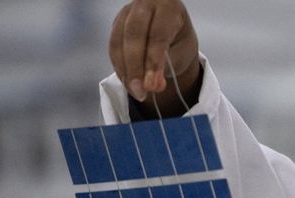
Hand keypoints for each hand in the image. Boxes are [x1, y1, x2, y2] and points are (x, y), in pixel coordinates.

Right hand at [109, 0, 199, 116]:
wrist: (172, 31)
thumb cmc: (180, 42)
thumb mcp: (181, 53)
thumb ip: (166, 67)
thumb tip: (151, 86)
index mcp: (169, 7)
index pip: (158, 35)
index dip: (153, 62)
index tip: (152, 86)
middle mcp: (146, 4)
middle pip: (134, 34)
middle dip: (136, 67)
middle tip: (140, 92)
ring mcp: (128, 11)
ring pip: (119, 41)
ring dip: (125, 70)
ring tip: (136, 92)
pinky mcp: (117, 23)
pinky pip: (113, 47)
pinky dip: (120, 67)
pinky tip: (128, 83)